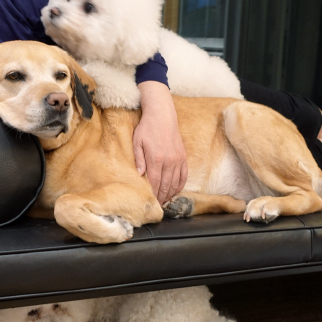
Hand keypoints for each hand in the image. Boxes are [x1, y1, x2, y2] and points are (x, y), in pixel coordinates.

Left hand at [133, 82, 187, 203]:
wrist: (162, 115)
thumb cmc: (147, 128)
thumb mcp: (137, 142)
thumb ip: (138, 159)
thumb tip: (139, 175)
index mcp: (156, 159)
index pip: (155, 182)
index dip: (153, 194)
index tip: (151, 202)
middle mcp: (169, 161)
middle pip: (166, 185)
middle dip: (161, 197)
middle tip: (157, 206)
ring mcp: (178, 159)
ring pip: (175, 182)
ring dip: (170, 193)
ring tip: (165, 201)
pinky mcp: (183, 157)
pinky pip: (184, 175)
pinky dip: (180, 185)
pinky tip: (175, 191)